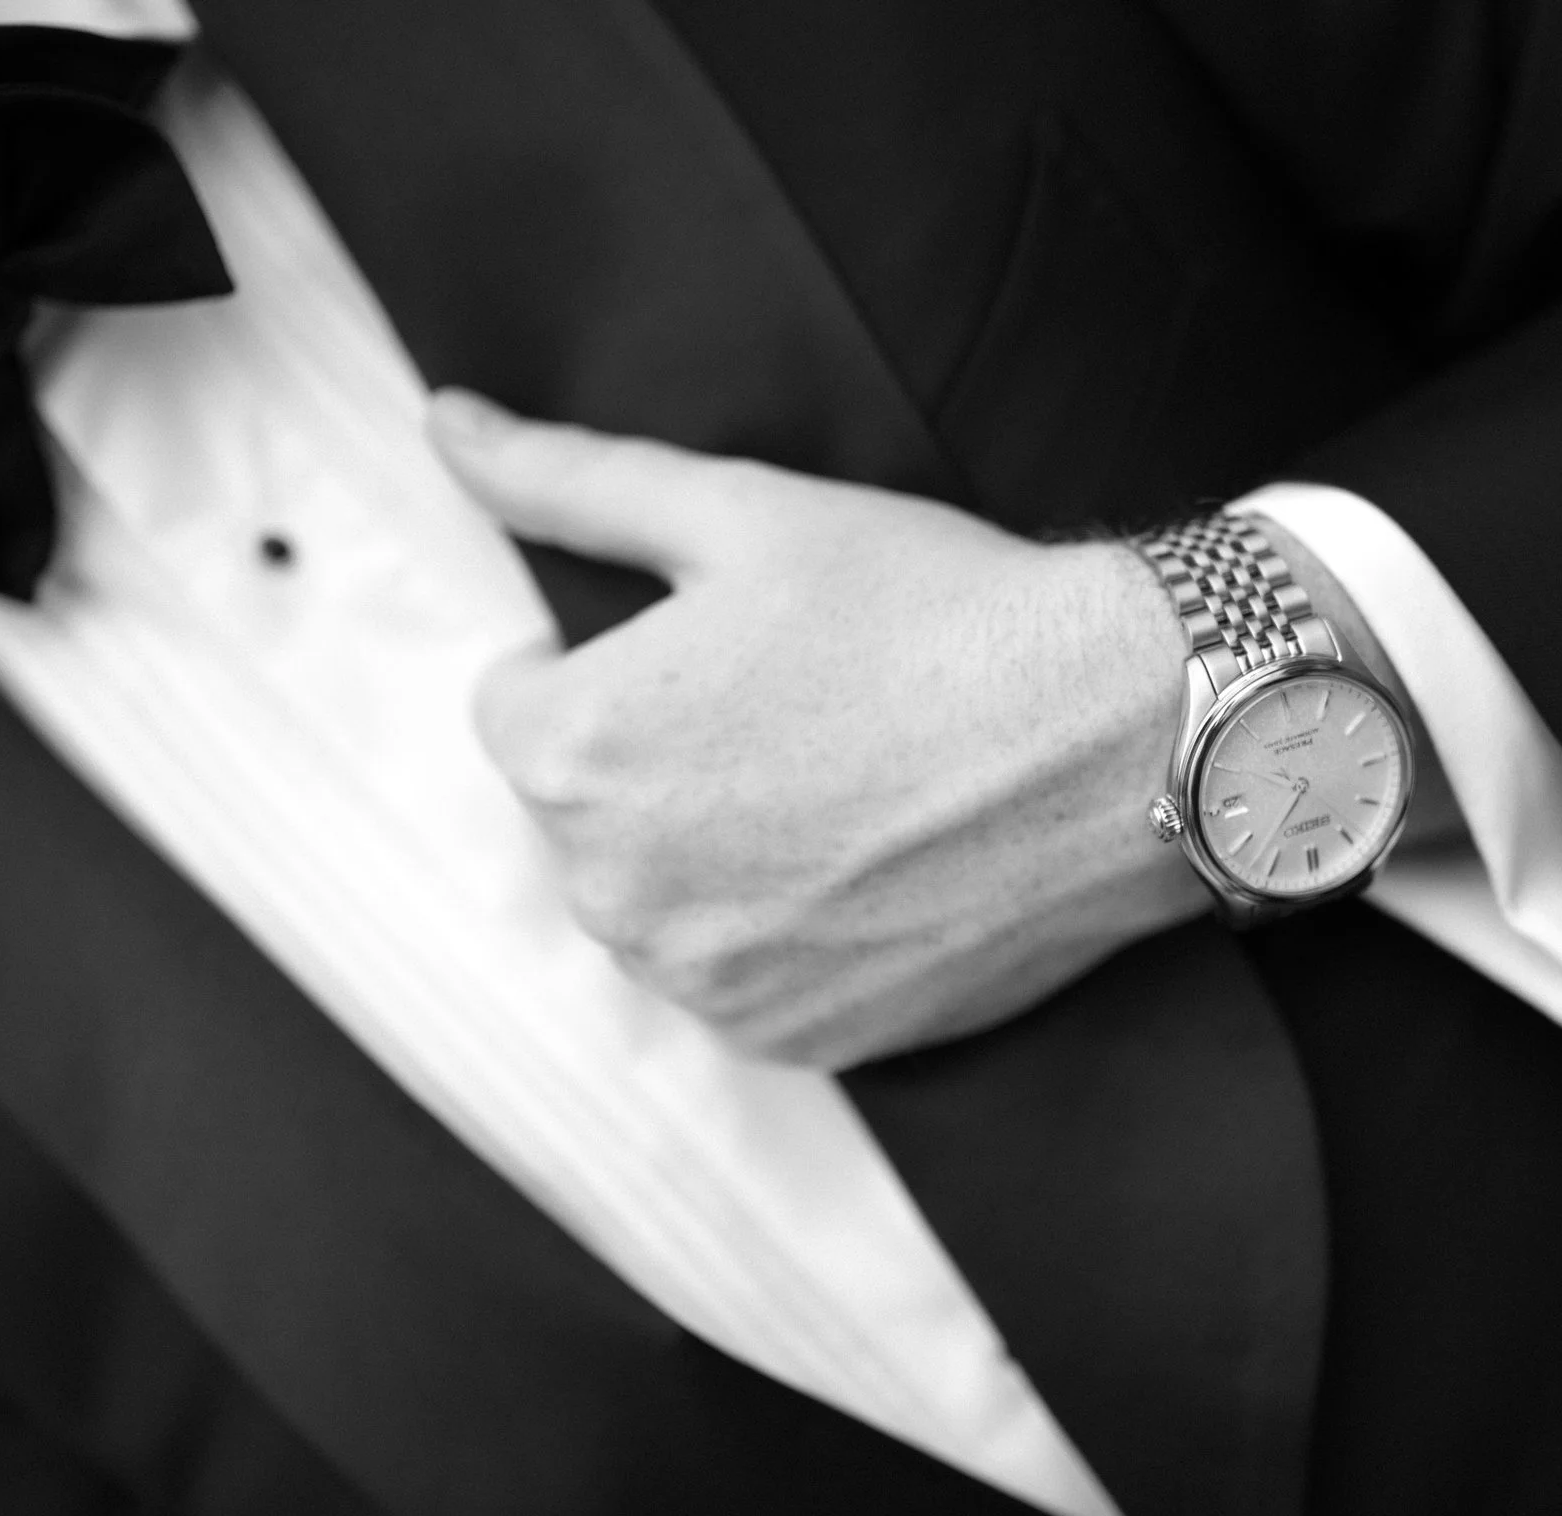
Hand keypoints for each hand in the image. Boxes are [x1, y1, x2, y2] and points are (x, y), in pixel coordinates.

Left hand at [429, 389, 1208, 1070]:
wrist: (1116, 739)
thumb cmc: (930, 611)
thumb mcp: (737, 512)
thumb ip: (567, 481)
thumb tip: (445, 427)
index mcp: (570, 755)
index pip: (517, 705)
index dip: (614, 661)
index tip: (719, 649)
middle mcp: (610, 893)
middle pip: (582, 814)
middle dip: (654, 763)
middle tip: (795, 709)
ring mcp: (704, 982)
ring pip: (660, 902)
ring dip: (712, 856)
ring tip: (842, 785)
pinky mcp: (792, 1042)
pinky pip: (740, 980)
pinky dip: (783, 937)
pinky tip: (871, 868)